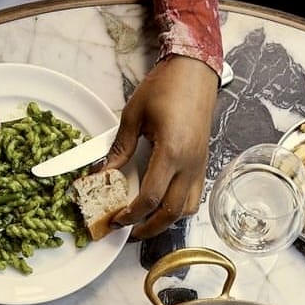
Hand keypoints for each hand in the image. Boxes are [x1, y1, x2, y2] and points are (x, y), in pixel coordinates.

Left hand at [103, 55, 217, 238]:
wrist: (195, 73)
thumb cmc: (166, 87)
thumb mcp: (134, 115)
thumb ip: (119, 148)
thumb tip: (103, 173)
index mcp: (171, 152)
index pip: (150, 197)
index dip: (131, 214)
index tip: (116, 218)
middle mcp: (189, 165)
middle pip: (171, 213)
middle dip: (148, 228)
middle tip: (129, 232)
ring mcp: (199, 167)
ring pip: (186, 210)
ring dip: (166, 222)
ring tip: (146, 222)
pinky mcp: (202, 165)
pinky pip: (193, 198)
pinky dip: (178, 209)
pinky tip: (163, 206)